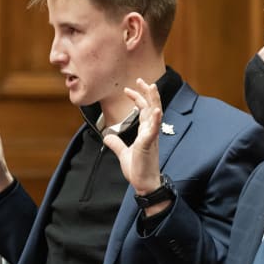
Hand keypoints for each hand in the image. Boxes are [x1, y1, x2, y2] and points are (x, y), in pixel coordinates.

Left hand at [102, 79, 168, 213]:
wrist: (144, 184)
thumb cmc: (138, 170)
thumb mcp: (124, 154)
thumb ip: (117, 144)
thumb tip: (108, 136)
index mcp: (145, 132)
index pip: (144, 111)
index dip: (137, 99)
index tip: (129, 89)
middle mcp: (150, 132)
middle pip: (151, 107)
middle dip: (146, 93)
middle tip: (140, 79)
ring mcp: (151, 137)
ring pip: (155, 114)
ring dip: (153, 100)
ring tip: (152, 86)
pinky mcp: (149, 144)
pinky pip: (154, 130)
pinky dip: (155, 119)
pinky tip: (155, 110)